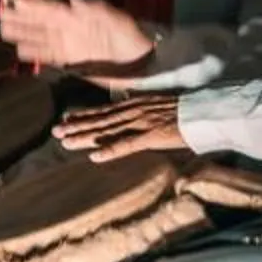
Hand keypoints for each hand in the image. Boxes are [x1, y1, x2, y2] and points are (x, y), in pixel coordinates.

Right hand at [2, 0, 155, 69]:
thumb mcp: (119, 20)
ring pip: (39, 38)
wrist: (147, 63)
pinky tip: (19, 51)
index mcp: (79, 17)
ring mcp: (70, 45)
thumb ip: (97, 10)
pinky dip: (33, 53)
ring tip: (2, 30)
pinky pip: (47, 55)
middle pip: (39, 22)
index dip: (31, 4)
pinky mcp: (72, 61)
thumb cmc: (136, 38)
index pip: (49, 8)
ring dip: (22, 34)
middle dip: (19, 17)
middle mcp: (70, 29)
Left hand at [55, 93, 189, 161]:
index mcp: (134, 105)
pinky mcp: (151, 136)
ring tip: (65, 142)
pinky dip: (109, 150)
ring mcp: (140, 123)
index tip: (65, 119)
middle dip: (76, 126)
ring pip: (107, 131)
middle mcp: (133, 112)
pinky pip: (127, 144)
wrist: (205, 111)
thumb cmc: (186, 111)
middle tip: (56, 131)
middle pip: (99, 120)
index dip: (83, 115)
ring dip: (85, 137)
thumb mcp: (158, 105)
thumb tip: (129, 106)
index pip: (103, 111)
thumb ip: (142, 108)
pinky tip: (94, 157)